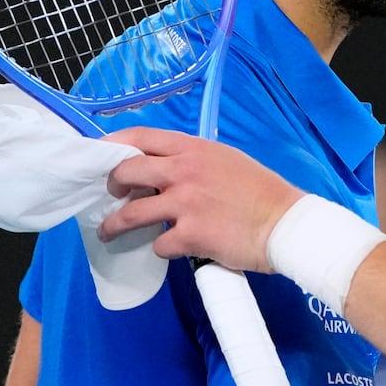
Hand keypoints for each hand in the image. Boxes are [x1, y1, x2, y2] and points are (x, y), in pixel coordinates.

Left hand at [98, 127, 300, 271]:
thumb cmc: (261, 192)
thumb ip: (195, 160)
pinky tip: (171, 248)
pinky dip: (161, 248)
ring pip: (131, 214)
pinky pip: (159, 244)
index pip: (140, 137)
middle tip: (110, 195)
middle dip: (111, 184)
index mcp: (194, 149)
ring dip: (115, 225)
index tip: (101, 154)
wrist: (284, 224)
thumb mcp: (227, 160)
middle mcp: (184, 171)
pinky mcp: (189, 235)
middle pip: (126, 172)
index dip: (113, 144)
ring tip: (109, 232)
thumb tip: (164, 170)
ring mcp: (185, 203)